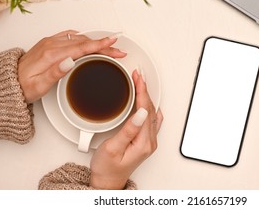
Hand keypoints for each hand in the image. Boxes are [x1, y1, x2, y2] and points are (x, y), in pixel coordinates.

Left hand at [18, 30, 125, 102]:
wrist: (6, 82)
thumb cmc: (23, 87)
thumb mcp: (39, 86)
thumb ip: (56, 73)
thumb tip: (71, 61)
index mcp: (52, 55)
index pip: (82, 48)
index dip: (100, 45)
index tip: (113, 42)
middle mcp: (51, 45)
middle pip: (84, 42)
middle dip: (104, 45)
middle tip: (119, 50)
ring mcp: (50, 43)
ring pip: (78, 38)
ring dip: (95, 42)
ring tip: (109, 46)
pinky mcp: (48, 44)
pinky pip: (69, 37)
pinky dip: (82, 38)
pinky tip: (88, 39)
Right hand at [89, 70, 162, 189]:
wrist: (107, 182)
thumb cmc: (107, 168)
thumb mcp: (113, 148)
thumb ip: (128, 130)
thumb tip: (141, 113)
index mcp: (144, 142)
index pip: (146, 109)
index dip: (142, 91)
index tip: (138, 78)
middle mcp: (150, 141)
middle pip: (150, 109)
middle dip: (145, 90)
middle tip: (138, 75)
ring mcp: (148, 142)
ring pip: (152, 113)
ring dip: (147, 97)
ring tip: (141, 83)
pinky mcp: (144, 142)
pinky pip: (152, 121)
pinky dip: (150, 108)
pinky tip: (150, 105)